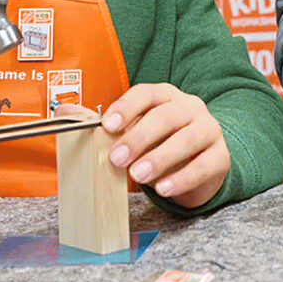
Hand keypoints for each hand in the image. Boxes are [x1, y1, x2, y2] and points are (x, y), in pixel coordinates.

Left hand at [71, 84, 228, 208]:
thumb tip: (62, 111)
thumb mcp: (134, 130)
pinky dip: (182, 177)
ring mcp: (209, 130)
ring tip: (139, 175)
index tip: (108, 125)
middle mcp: (190, 107)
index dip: (127, 107)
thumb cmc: (161, 142)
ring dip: (161, 157)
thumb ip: (104, 123)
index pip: (148, 93)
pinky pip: (203, 165)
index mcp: (166, 96)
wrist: (201, 162)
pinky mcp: (219, 156)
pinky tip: (163, 188)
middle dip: (140, 137)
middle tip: (117, 159)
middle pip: (167, 116)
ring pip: (188, 138)